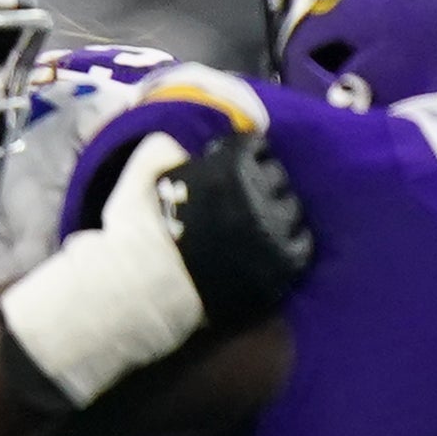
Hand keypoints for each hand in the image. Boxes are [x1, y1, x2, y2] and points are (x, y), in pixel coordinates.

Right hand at [152, 133, 311, 336]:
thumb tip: (178, 145)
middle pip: (277, 175)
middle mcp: (259, 196)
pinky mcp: (281, 266)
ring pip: (291, 209)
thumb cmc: (136, 235)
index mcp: (229, 169)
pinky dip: (287, 242)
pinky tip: (268, 246)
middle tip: (242, 195)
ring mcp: (274, 231)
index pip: (253, 145)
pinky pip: (300, 244)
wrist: (143, 290)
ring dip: (276, 211)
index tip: (230, 163)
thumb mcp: (139, 179)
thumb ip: (161, 152)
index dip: (238, 153)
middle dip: (260, 181)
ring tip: (257, 223)